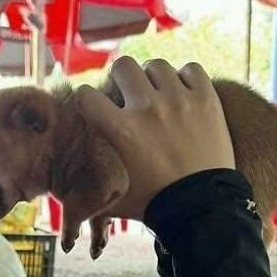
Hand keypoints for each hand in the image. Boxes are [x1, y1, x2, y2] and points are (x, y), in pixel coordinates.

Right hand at [76, 57, 234, 221]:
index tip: (94, 104)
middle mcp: (148, 108)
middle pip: (123, 66)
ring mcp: (179, 100)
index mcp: (121, 130)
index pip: (87, 95)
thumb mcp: (114, 197)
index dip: (87, 99)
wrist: (204, 210)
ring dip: (153, 78)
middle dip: (122, 79)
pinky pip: (191, 69)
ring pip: (157, 66)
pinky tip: (183, 95)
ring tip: (158, 94)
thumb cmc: (156, 206)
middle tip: (128, 93)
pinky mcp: (206, 99)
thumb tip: (70, 199)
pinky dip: (185, 78)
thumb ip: (91, 189)